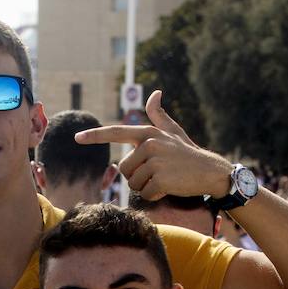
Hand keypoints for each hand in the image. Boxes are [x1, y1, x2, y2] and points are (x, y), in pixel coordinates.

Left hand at [74, 90, 232, 201]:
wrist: (210, 171)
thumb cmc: (188, 153)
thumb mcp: (172, 132)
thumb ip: (158, 115)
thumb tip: (155, 93)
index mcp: (148, 132)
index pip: (116, 132)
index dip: (95, 136)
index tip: (77, 137)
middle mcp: (150, 144)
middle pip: (124, 169)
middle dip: (137, 177)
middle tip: (158, 172)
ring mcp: (155, 161)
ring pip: (133, 183)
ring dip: (146, 187)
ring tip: (165, 178)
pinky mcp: (161, 178)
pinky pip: (145, 194)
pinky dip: (155, 196)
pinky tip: (170, 187)